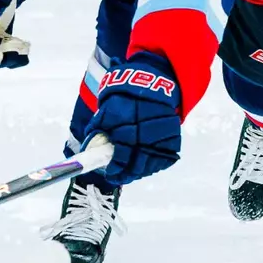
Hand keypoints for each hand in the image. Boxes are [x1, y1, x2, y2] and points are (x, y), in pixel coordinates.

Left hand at [82, 53, 181, 184]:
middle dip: (127, 173)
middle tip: (118, 177)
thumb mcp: (106, 110)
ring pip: (152, 163)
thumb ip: (97, 130)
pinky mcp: (174, 138)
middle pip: (138, 163)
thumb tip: (88, 150)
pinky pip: (164, 159)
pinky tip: (144, 167)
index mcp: (127, 125)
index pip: (122, 154)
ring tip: (129, 174)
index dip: (116, 167)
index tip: (110, 173)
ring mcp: (162, 137)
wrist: (150, 85)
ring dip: (140, 171)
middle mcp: (147, 132)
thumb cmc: (123, 99)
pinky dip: (154, 165)